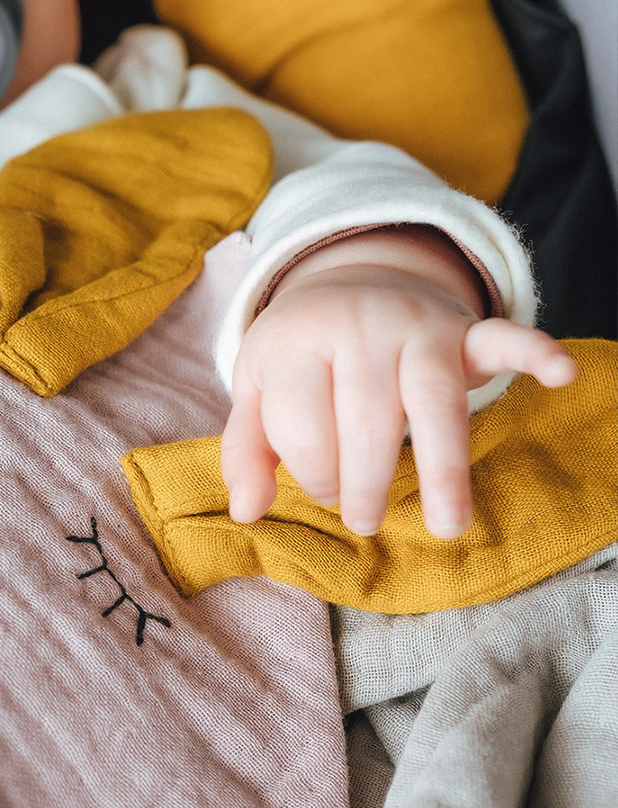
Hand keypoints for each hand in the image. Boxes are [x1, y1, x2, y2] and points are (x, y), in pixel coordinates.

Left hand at [221, 231, 576, 538]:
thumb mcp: (258, 391)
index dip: (309, 470)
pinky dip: (534, 350)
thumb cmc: (300, 357)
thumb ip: (247, 450)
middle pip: (366, 419)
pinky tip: (560, 372)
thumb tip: (247, 511)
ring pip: (434, 400)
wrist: (348, 281)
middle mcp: (358, 327)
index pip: (303, 423)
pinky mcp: (462, 329)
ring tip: (450, 526)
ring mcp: (415, 325)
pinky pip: (501, 336)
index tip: (321, 489)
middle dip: (363, 480)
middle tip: (363, 520)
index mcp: (296, 341)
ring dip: (443, 466)